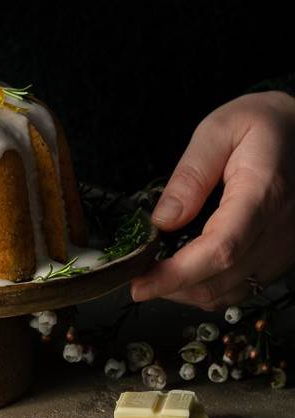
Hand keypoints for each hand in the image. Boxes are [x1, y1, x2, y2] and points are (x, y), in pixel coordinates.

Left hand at [131, 91, 294, 308]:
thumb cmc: (264, 124)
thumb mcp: (219, 130)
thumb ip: (190, 175)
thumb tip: (163, 221)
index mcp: (263, 194)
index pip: (220, 250)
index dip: (177, 274)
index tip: (140, 284)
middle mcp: (279, 229)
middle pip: (222, 279)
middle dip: (172, 287)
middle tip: (137, 275)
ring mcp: (285, 247)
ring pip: (232, 292)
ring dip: (189, 292)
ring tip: (158, 272)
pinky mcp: (284, 256)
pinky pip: (245, 287)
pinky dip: (211, 288)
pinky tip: (189, 271)